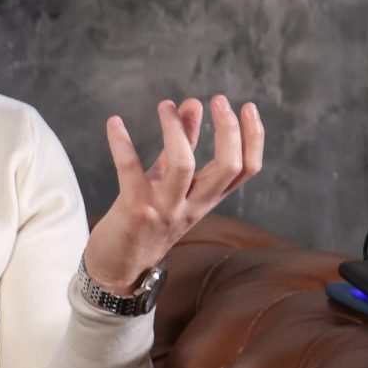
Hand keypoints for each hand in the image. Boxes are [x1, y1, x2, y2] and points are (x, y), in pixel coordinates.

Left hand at [84, 96, 264, 292]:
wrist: (119, 268)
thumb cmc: (148, 219)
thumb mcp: (171, 182)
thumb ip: (184, 144)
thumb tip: (192, 103)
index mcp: (207, 199)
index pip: (246, 170)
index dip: (253, 137)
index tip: (247, 106)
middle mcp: (193, 206)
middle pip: (227, 167)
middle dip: (228, 130)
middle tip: (219, 100)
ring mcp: (166, 209)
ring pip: (184, 166)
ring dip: (176, 131)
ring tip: (165, 105)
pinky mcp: (135, 210)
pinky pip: (131, 172)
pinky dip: (122, 144)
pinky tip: (114, 123)